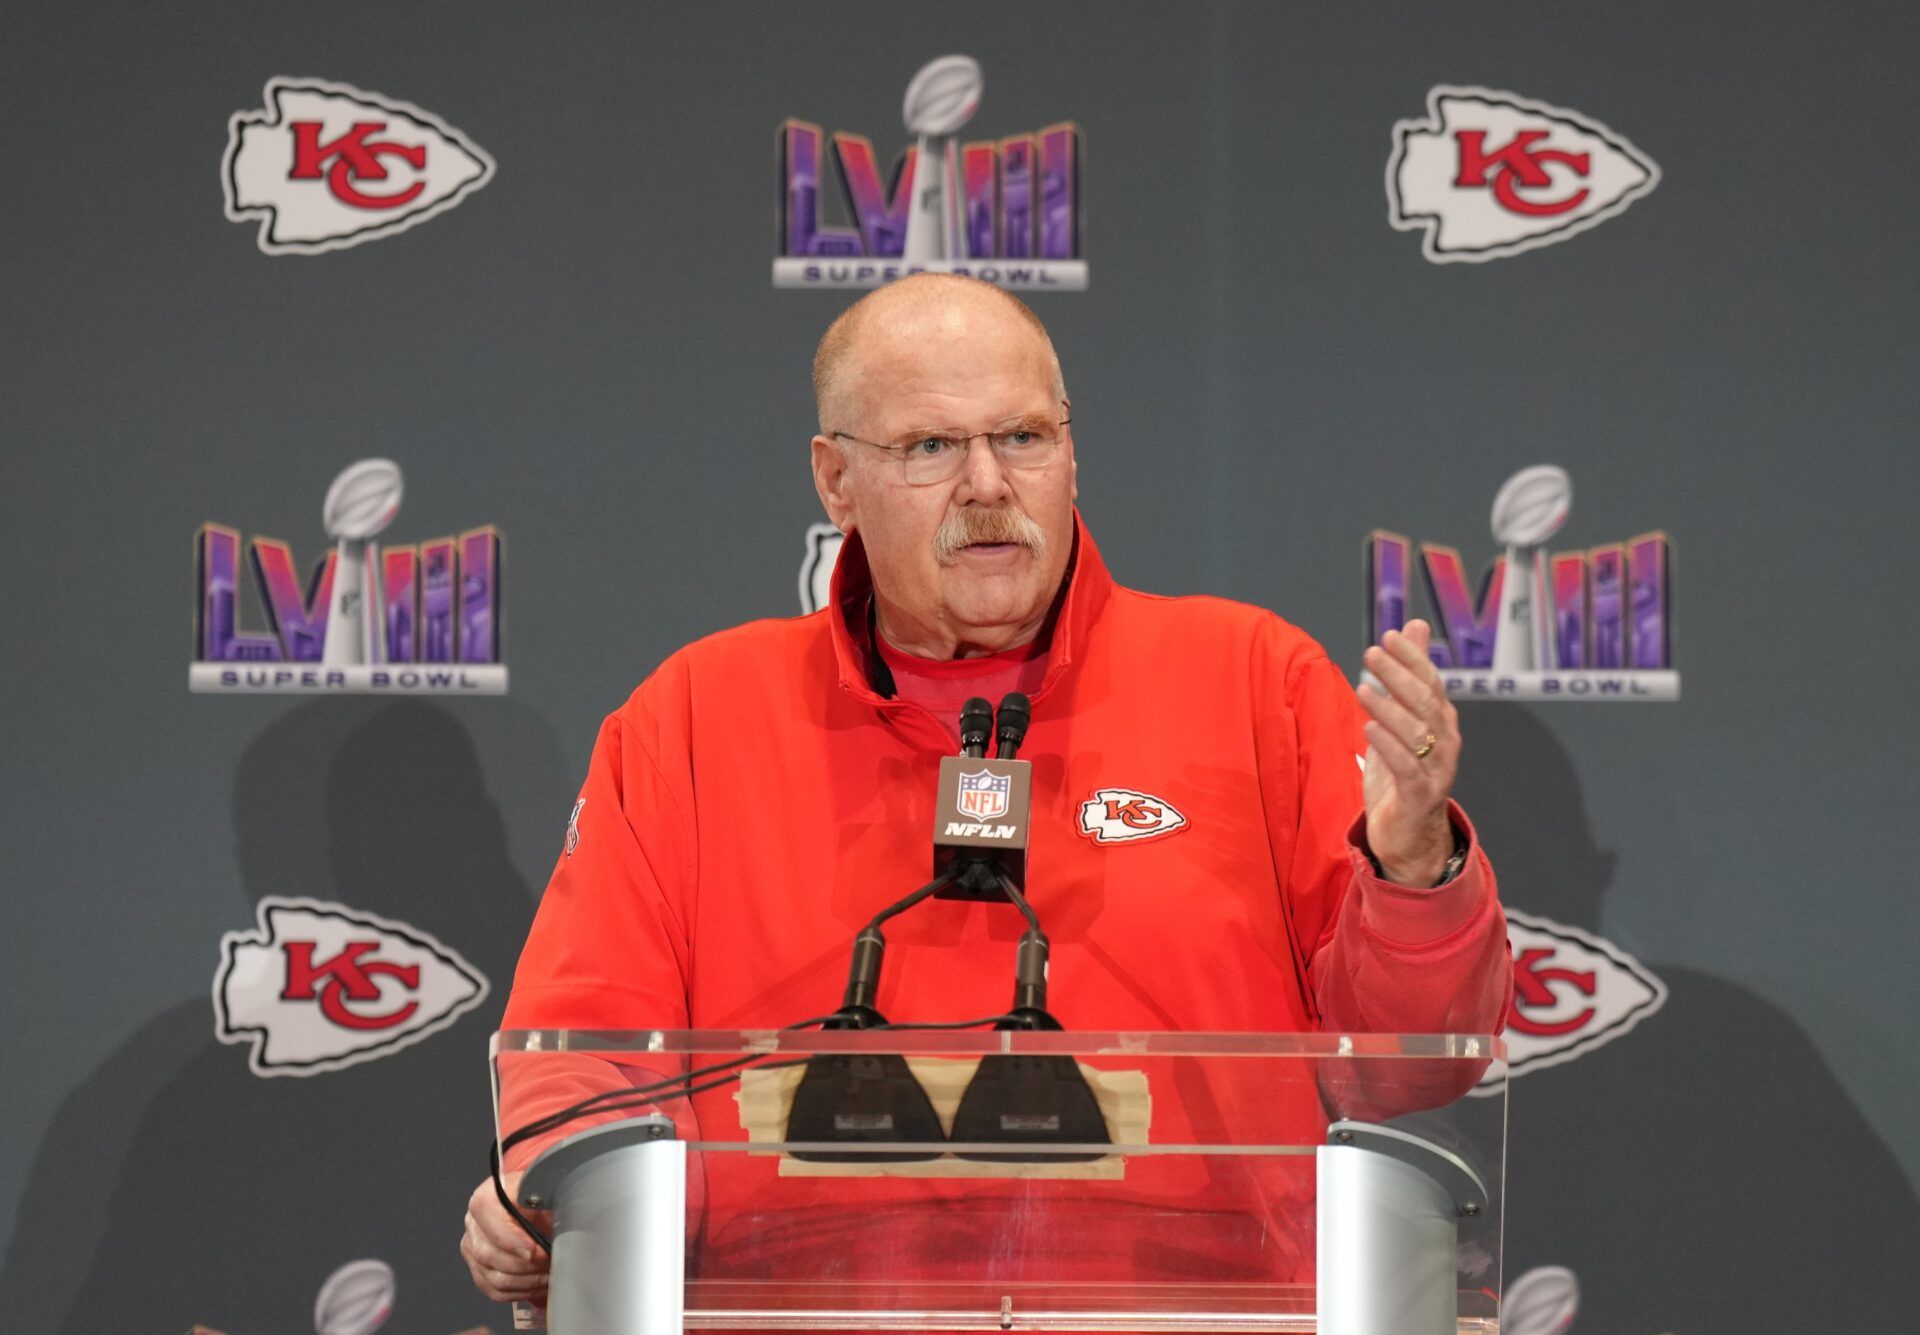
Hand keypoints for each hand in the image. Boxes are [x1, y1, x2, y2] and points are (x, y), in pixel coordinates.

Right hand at [462, 1171, 550, 1304]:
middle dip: (527, 1266)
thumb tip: (563, 1220)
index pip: (491, 1224)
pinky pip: (496, 1291)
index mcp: (487, 1198)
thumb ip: (547, 1201)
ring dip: (528, 1282)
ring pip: (495, 1278)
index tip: (537, 1251)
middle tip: (551, 1263)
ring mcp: (473, 1249)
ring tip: (550, 1275)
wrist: (533, 1201)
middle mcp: (474, 1224)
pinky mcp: (479, 1269)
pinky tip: (540, 1284)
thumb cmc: (540, 1195)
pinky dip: (521, 1292)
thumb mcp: (546, 1190)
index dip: (514, 1241)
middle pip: (490, 1256)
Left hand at [1357, 620, 1458, 885]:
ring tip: (1363, 689)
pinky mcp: (1421, 797)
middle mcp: (1445, 742)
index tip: (1388, 637)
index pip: (1430, 682)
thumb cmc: (1404, 773)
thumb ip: (1409, 674)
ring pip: (1417, 734)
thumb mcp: (1402, 719)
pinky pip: (1408, 769)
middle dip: (1399, 676)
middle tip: (1372, 654)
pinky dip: (1389, 748)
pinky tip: (1369, 729)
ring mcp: (1437, 770)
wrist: (1411, 836)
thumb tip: (1414, 626)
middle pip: (1425, 703)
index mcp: (1441, 721)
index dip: (1412, 659)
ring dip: (1389, 709)